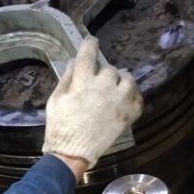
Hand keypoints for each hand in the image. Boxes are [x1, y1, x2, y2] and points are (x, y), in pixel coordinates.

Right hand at [42, 36, 142, 170]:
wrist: (72, 152)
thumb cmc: (60, 125)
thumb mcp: (56, 99)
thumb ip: (67, 77)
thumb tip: (74, 60)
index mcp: (83, 81)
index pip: (88, 54)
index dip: (90, 44)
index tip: (92, 41)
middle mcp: (104, 87)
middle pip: (109, 69)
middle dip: (104, 72)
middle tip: (100, 79)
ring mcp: (119, 101)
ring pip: (128, 80)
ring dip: (122, 80)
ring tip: (117, 85)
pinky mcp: (128, 115)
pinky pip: (138, 99)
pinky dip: (134, 96)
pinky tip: (127, 98)